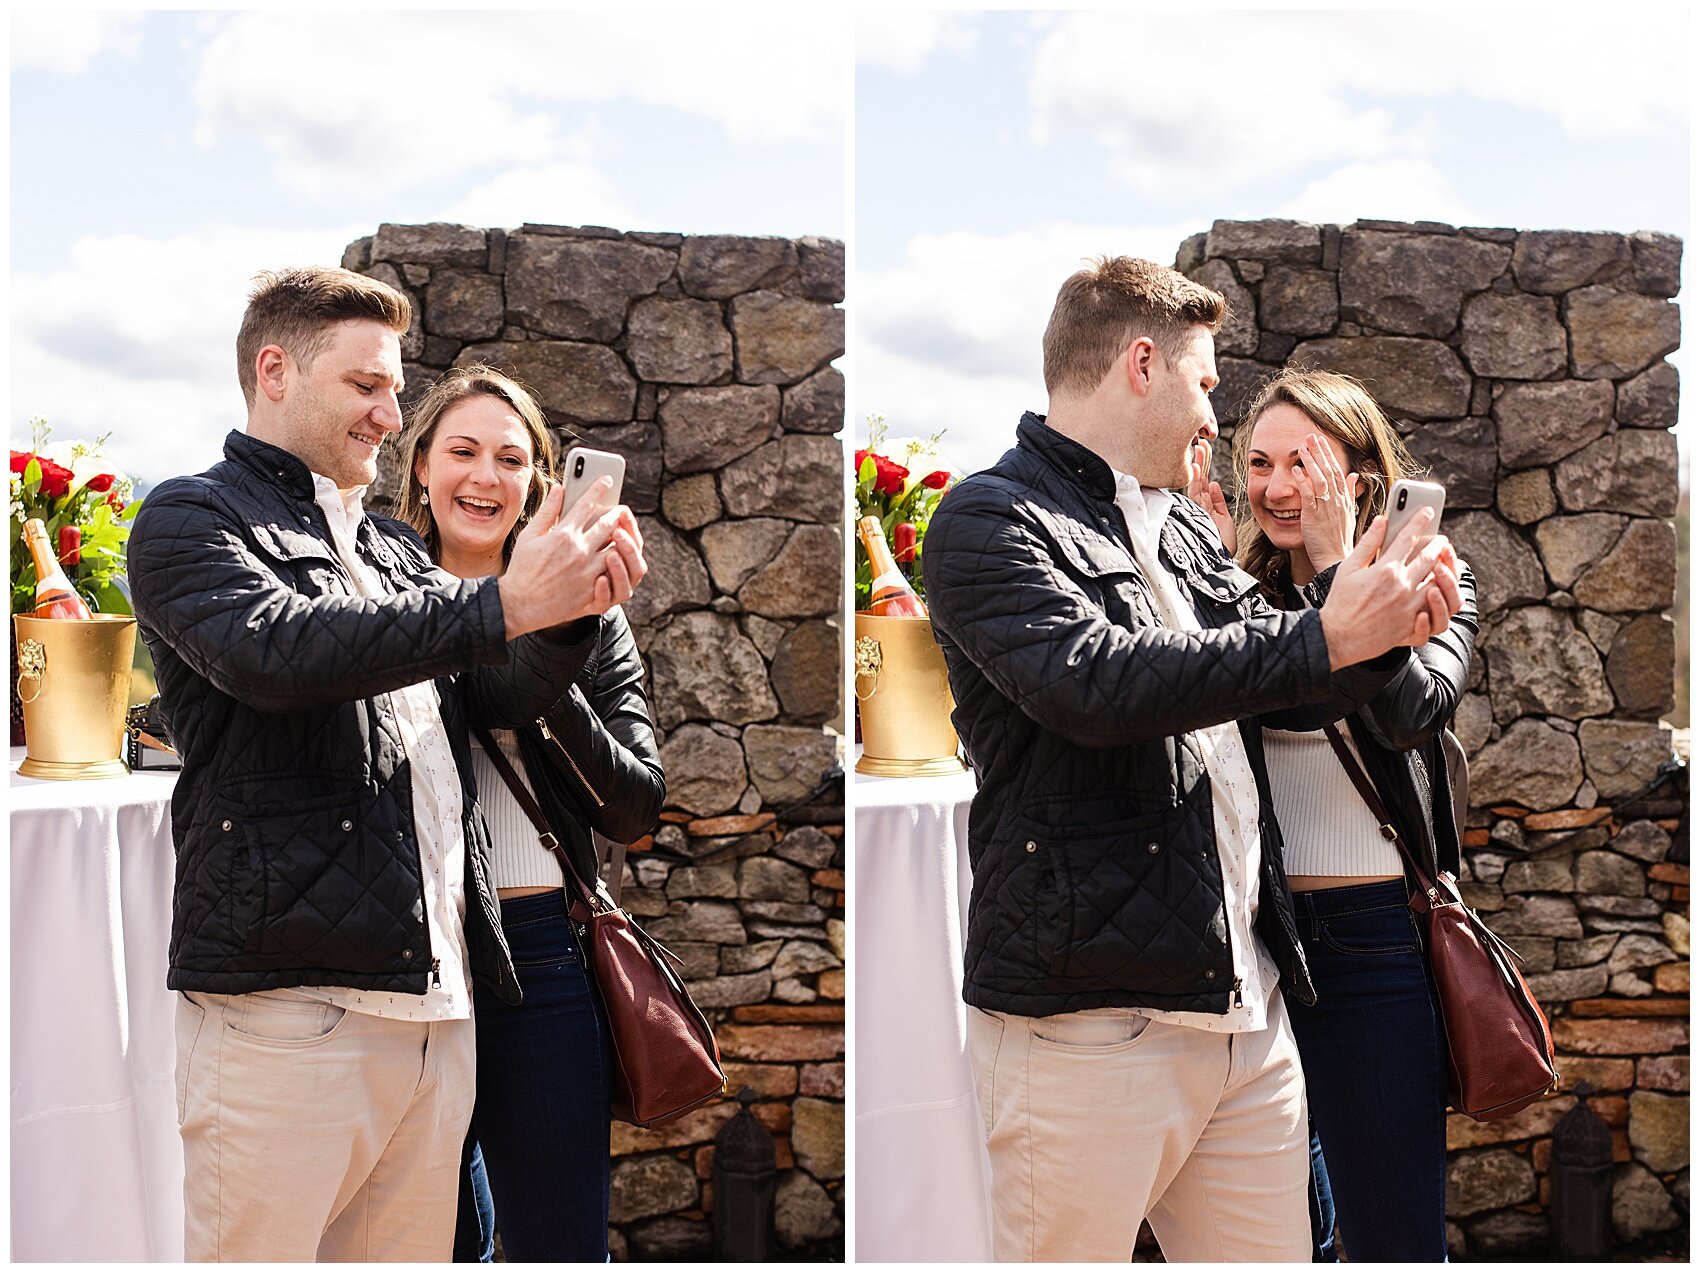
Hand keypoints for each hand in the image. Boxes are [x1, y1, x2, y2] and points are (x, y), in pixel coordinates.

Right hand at [498, 479, 647, 636]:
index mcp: (563, 535)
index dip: (598, 489)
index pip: (586, 504)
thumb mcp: (530, 535)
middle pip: (608, 525)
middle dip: (617, 514)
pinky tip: (617, 557)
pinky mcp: (592, 590)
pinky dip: (618, 563)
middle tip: (622, 508)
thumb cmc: (523, 568)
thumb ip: (547, 511)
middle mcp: (579, 551)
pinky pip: (613, 573)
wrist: (520, 604)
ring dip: (621, 538)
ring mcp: (588, 572)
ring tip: (622, 533)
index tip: (607, 480)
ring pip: (616, 549)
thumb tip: (559, 488)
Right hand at [1184, 438, 1235, 553]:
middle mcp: (1200, 506)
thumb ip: (1218, 502)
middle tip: (1201, 441)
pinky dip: (1194, 480)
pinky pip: (1195, 494)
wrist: (1220, 561)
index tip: (1205, 448)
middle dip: (1201, 459)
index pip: (1204, 481)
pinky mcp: (1197, 514)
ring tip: (1199, 447)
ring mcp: (1197, 509)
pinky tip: (1195, 467)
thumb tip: (1213, 484)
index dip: (1205, 464)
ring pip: (1196, 482)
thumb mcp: (1225, 519)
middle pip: (1199, 478)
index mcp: (1207, 506)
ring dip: (1198, 464)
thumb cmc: (1222, 545)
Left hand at [1292, 433, 1356, 573]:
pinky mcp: (1314, 517)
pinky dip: (1303, 482)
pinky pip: (1308, 496)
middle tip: (1311, 436)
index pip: (1337, 471)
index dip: (1329, 454)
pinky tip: (1296, 471)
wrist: (1336, 560)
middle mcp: (1337, 501)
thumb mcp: (1348, 513)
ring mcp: (1326, 508)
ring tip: (1302, 447)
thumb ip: (1349, 493)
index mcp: (1344, 499)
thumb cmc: (1340, 539)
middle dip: (1320, 452)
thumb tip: (1354, 475)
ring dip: (1311, 462)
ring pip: (1319, 479)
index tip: (1322, 440)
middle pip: (1329, 470)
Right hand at [1317, 507, 1456, 667]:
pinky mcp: (1412, 622)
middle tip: (1442, 539)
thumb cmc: (1340, 601)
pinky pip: (1434, 605)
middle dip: (1438, 544)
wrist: (1339, 637)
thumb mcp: (1348, 568)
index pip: (1408, 537)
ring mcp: (1410, 605)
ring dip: (1443, 568)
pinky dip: (1438, 594)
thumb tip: (1381, 521)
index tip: (1428, 511)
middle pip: (1429, 557)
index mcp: (1385, 569)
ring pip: (1437, 580)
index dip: (1419, 521)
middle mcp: (1402, 585)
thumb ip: (1368, 543)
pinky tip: (1437, 587)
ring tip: (1442, 562)